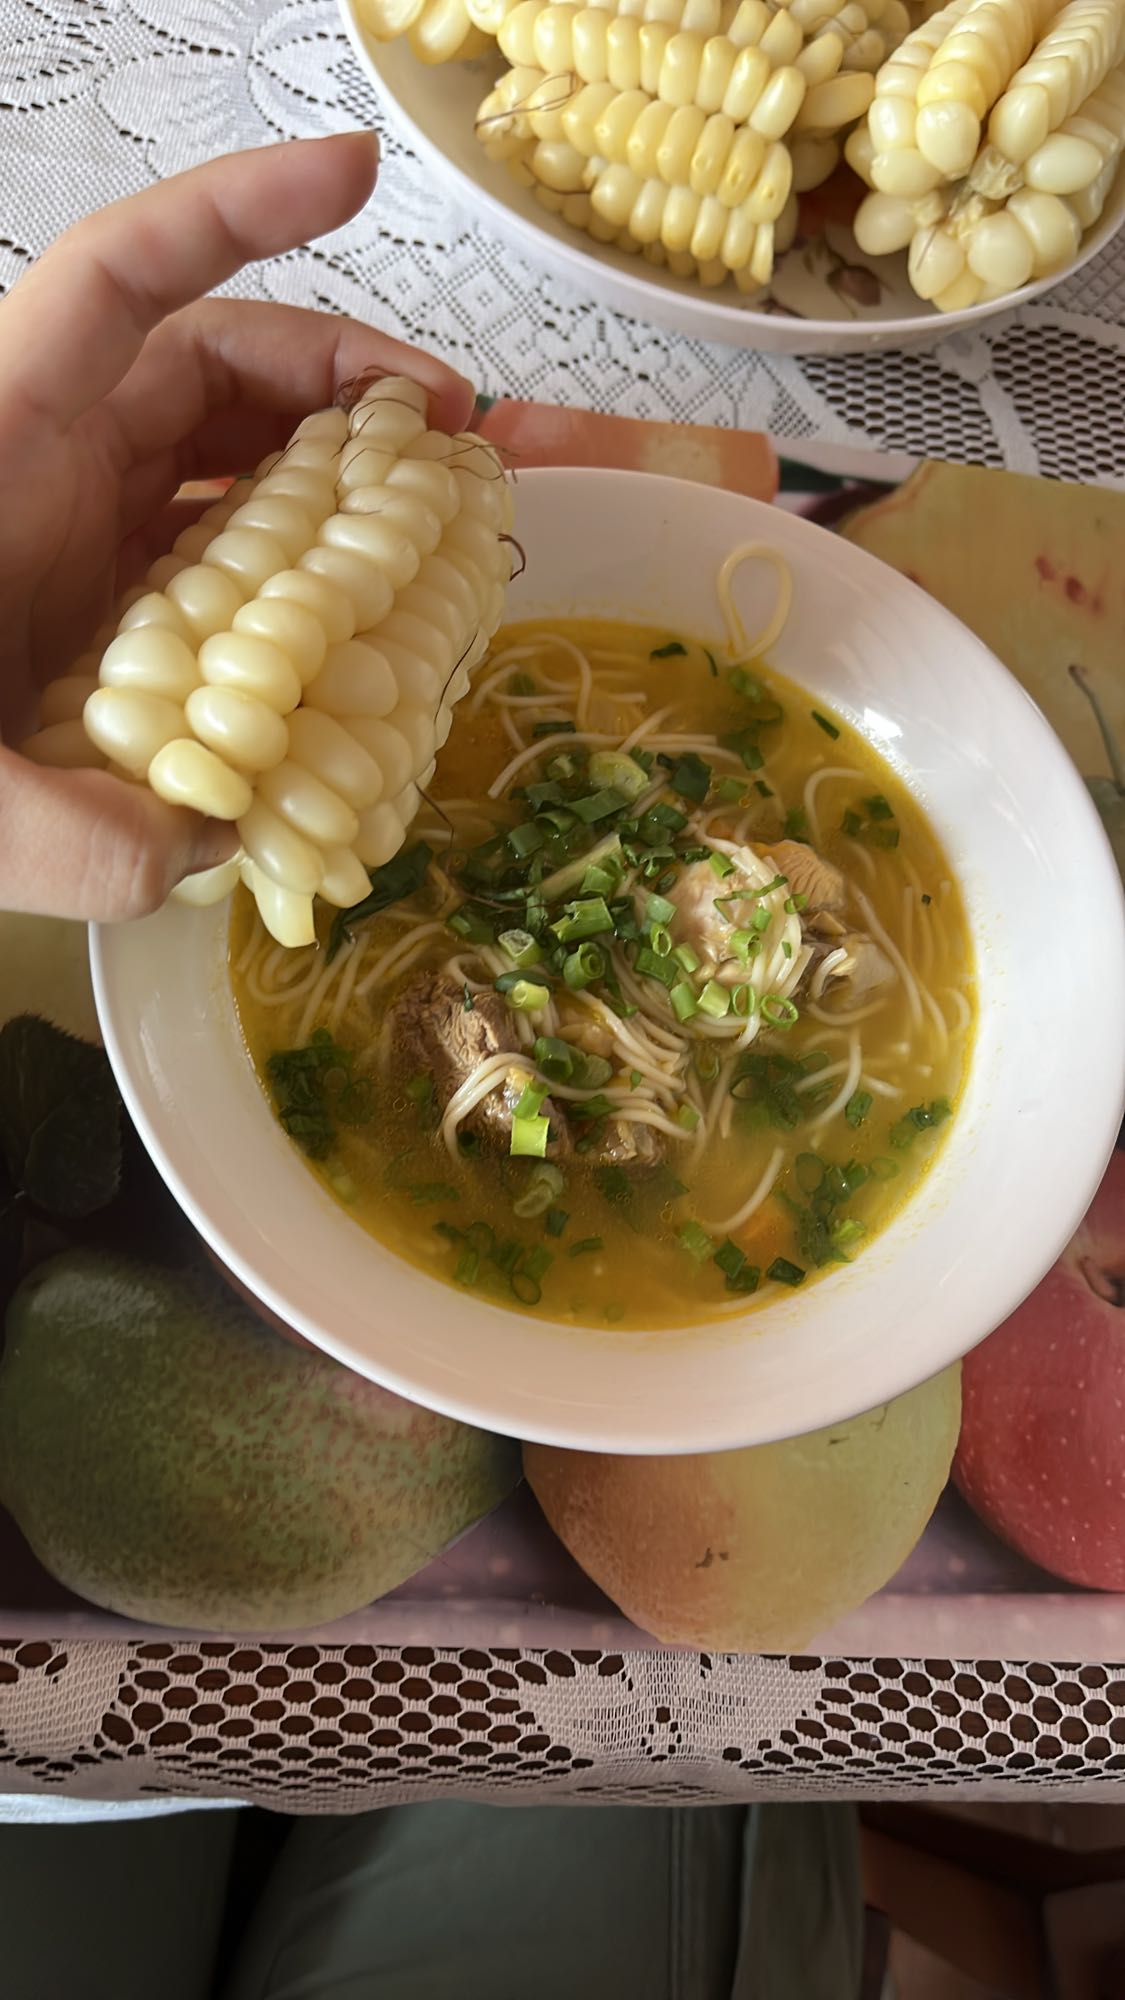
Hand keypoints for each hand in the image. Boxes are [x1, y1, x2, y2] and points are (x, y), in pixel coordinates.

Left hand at [0, 134, 473, 923]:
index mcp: (4, 449)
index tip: (353, 174)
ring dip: (336, 466)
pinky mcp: (106, 610)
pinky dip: (296, 564)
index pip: (120, 281)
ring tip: (436, 513)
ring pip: (227, 454)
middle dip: (343, 374)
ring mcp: (81, 539)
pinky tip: (359, 614)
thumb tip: (207, 848)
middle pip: (211, 362)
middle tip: (456, 434)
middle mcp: (51, 471)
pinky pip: (219, 552)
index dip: (234, 211)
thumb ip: (67, 832)